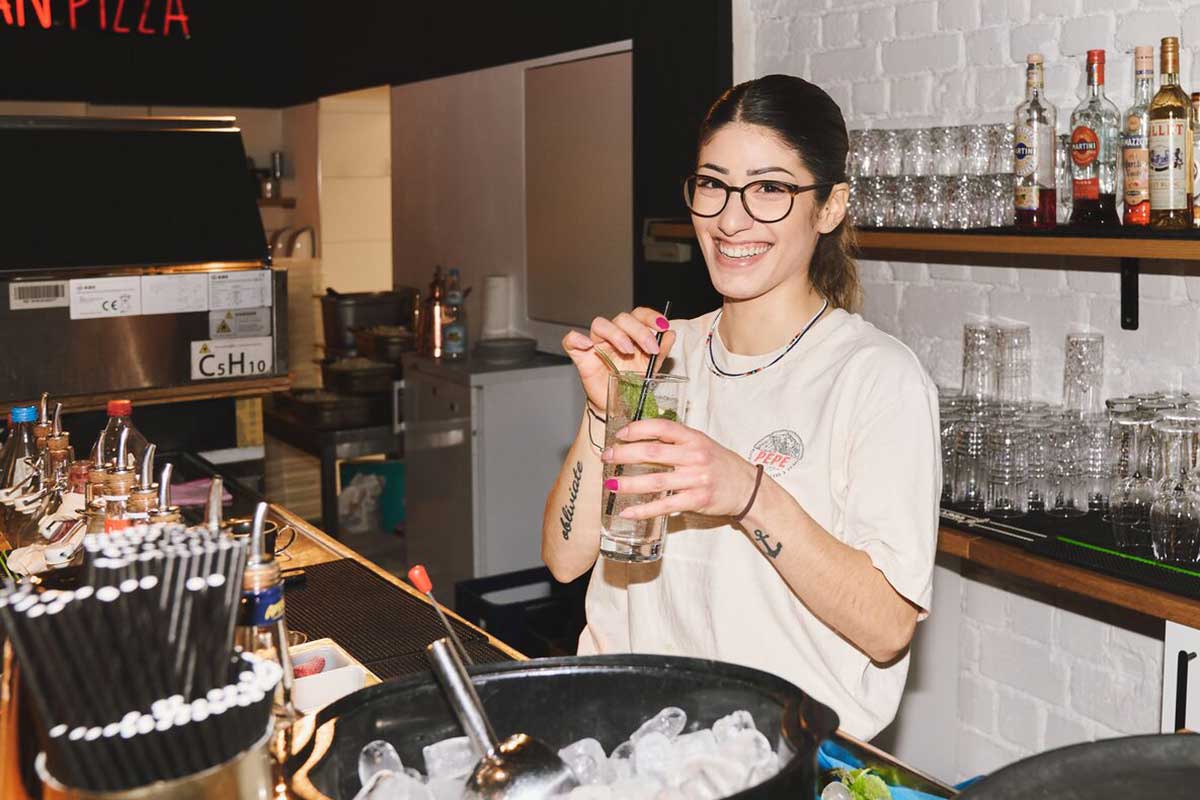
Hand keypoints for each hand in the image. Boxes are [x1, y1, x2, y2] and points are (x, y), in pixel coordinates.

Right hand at [562, 308, 675, 413]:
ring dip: (616, 334)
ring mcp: (596, 345)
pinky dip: (576, 339)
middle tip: (650, 348)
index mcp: (631, 334)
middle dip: (639, 331)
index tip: (662, 326)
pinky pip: (571, 341)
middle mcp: (613, 335)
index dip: (650, 317)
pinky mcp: (581, 357)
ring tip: (628, 350)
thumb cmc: (633, 383)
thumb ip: (661, 351)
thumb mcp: (652, 368)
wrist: (619, 406)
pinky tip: (587, 345)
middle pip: (622, 318)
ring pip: (600, 324)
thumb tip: (670, 333)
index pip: (639, 315)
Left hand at [601, 418, 759, 519]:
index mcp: (694, 438)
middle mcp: (695, 456)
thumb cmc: (719, 464)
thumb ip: (675, 440)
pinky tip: (627, 512)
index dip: (639, 428)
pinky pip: (665, 506)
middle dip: (625, 454)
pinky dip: (643, 510)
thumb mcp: (700, 444)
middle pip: (653, 453)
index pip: (663, 427)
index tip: (620, 434)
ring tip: (610, 485)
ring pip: (655, 481)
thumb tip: (640, 438)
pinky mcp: (697, 500)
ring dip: (629, 484)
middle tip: (606, 457)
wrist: (747, 487)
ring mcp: (696, 479)